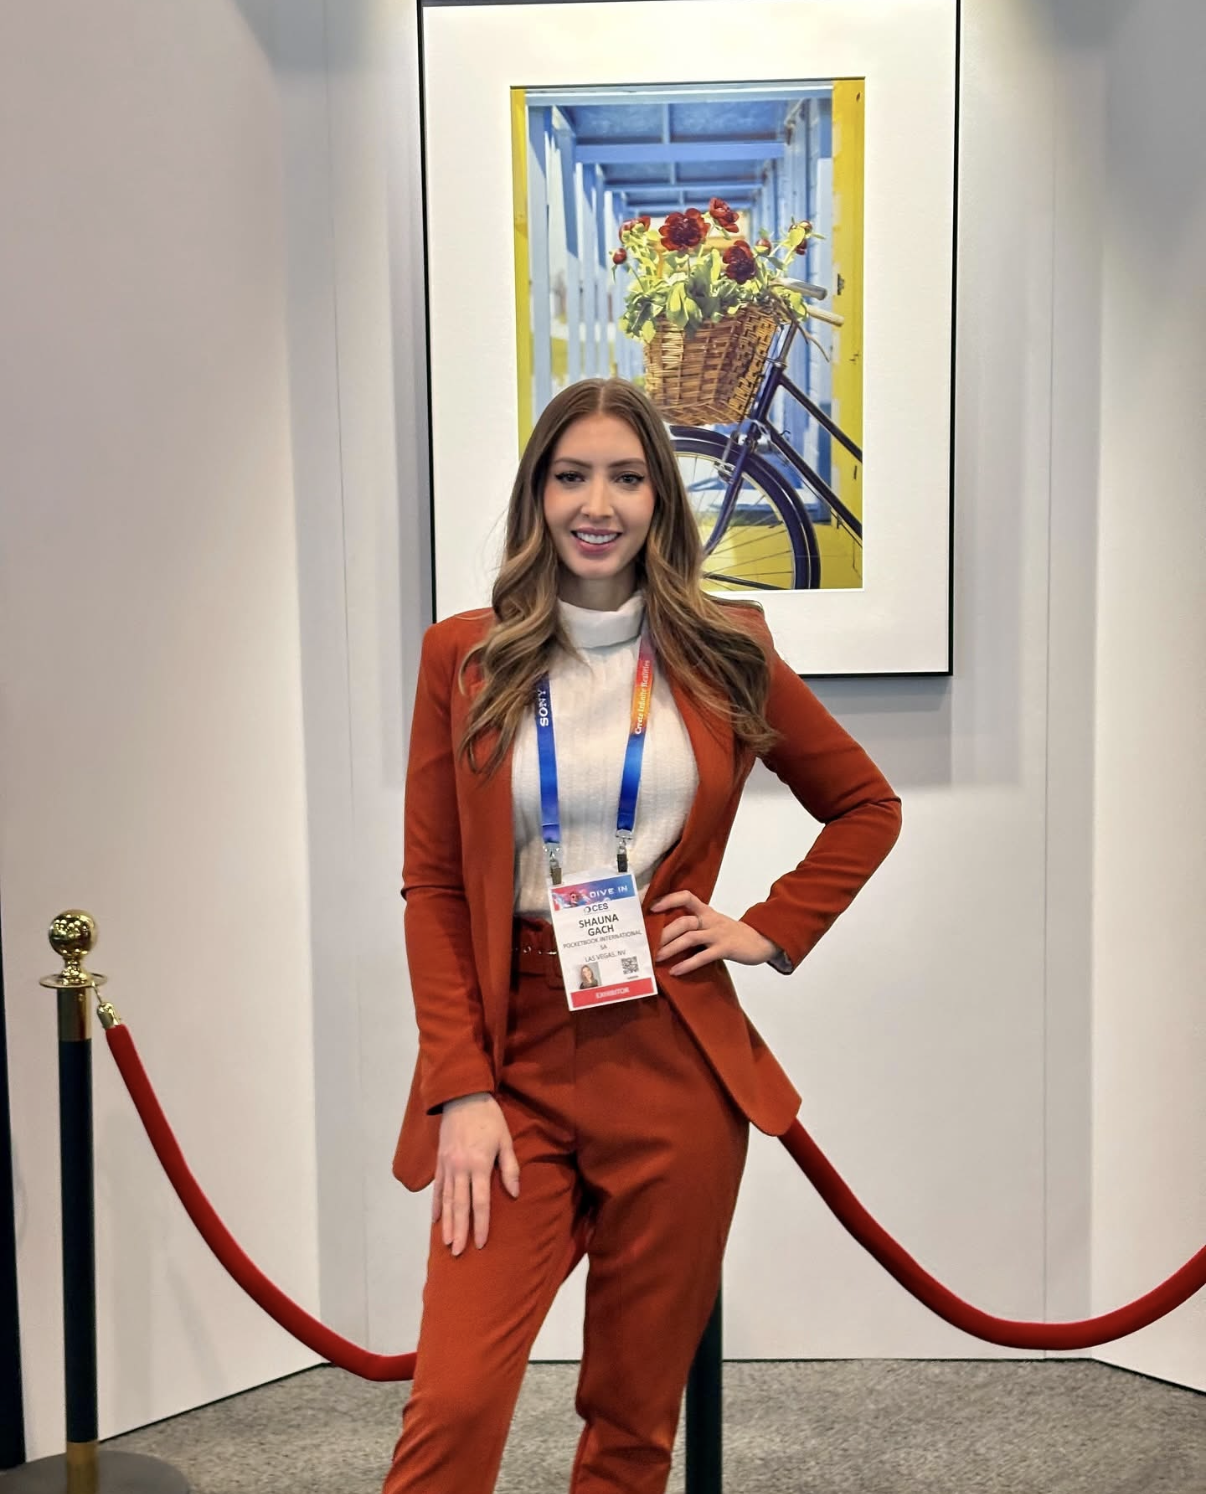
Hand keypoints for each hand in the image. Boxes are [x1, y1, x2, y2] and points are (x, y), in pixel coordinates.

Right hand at [433, 1092, 519, 1254]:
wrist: (463, 1097)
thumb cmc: (489, 1118)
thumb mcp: (505, 1140)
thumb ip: (510, 1167)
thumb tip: (514, 1193)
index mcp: (479, 1164)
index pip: (480, 1201)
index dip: (481, 1224)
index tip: (480, 1243)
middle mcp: (461, 1168)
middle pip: (460, 1206)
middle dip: (460, 1231)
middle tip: (458, 1253)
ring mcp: (448, 1166)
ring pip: (447, 1200)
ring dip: (447, 1223)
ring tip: (446, 1243)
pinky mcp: (440, 1161)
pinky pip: (438, 1188)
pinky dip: (437, 1205)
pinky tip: (436, 1221)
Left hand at [650, 890, 778, 975]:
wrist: (761, 941)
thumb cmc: (732, 934)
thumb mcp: (713, 924)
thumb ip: (695, 926)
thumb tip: (667, 936)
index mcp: (706, 912)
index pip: (686, 897)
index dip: (669, 899)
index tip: (652, 906)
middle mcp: (710, 920)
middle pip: (683, 921)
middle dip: (663, 933)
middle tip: (646, 944)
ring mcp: (718, 934)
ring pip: (690, 937)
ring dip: (670, 948)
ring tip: (656, 957)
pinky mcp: (725, 949)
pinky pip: (703, 956)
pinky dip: (688, 964)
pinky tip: (676, 971)